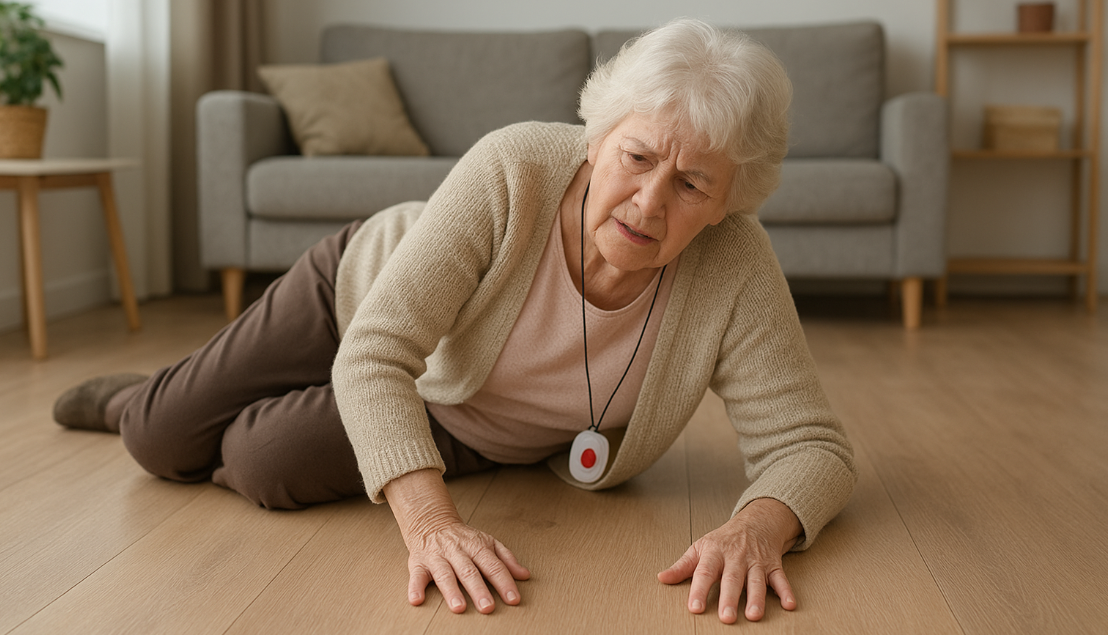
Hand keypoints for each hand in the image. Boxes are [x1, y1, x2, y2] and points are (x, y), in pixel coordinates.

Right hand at [384, 469, 529, 613]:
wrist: (432, 522)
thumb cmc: (462, 538)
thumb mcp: (488, 543)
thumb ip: (506, 559)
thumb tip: (524, 575)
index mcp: (477, 547)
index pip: (493, 566)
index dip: (504, 583)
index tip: (513, 599)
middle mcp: (458, 552)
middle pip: (470, 571)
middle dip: (479, 590)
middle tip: (488, 607)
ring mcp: (438, 557)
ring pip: (445, 574)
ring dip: (452, 591)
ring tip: (459, 607)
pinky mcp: (419, 564)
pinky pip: (416, 576)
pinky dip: (415, 588)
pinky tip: (417, 600)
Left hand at [658, 498, 801, 622]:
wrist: (755, 522)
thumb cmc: (723, 540)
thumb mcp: (700, 548)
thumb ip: (682, 566)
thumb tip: (662, 578)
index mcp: (714, 553)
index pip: (704, 572)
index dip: (698, 590)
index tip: (694, 607)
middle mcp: (736, 557)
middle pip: (732, 579)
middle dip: (729, 598)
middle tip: (726, 618)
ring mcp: (756, 562)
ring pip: (756, 581)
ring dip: (757, 598)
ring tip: (754, 615)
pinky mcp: (773, 566)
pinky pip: (781, 579)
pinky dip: (786, 591)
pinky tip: (789, 604)